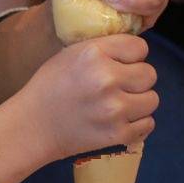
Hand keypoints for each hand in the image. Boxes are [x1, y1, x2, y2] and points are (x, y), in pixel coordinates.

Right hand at [11, 33, 157, 159]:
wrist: (31, 127)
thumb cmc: (47, 88)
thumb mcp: (70, 55)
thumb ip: (103, 50)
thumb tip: (133, 50)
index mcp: (94, 54)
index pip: (139, 48)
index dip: (131, 57)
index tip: (119, 66)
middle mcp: (107, 79)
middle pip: (149, 74)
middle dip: (136, 81)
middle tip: (118, 88)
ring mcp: (114, 109)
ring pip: (152, 100)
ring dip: (139, 103)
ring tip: (119, 106)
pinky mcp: (116, 134)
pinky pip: (147, 124)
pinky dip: (137, 124)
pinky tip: (120, 121)